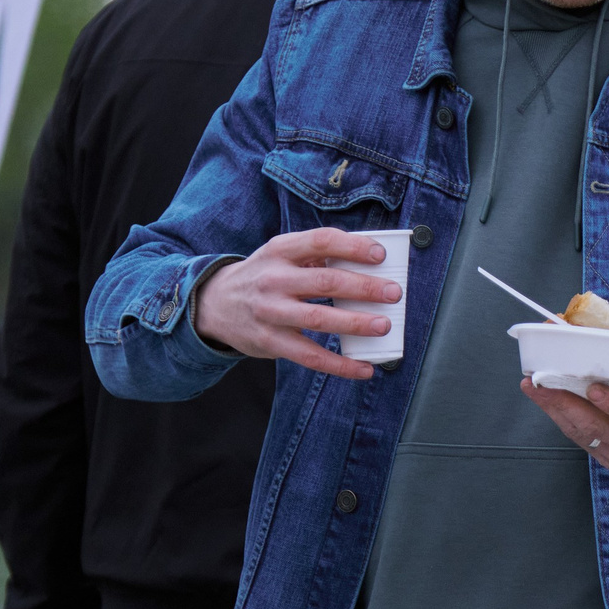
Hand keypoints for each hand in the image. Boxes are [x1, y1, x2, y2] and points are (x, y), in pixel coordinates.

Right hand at [193, 228, 398, 379]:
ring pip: (319, 319)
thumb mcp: (281, 256)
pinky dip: (341, 365)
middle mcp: (273, 279)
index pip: (321, 241)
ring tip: (384, 326)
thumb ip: (317, 256)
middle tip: (394, 293)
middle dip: (364, 287)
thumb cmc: (264, 275)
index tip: (380, 255)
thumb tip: (371, 265)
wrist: (214, 304)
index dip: (353, 246)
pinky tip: (365, 368)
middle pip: (325, 281)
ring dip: (356, 323)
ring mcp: (271, 312)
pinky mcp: (271, 341)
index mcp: (280, 250)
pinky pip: (311, 356)